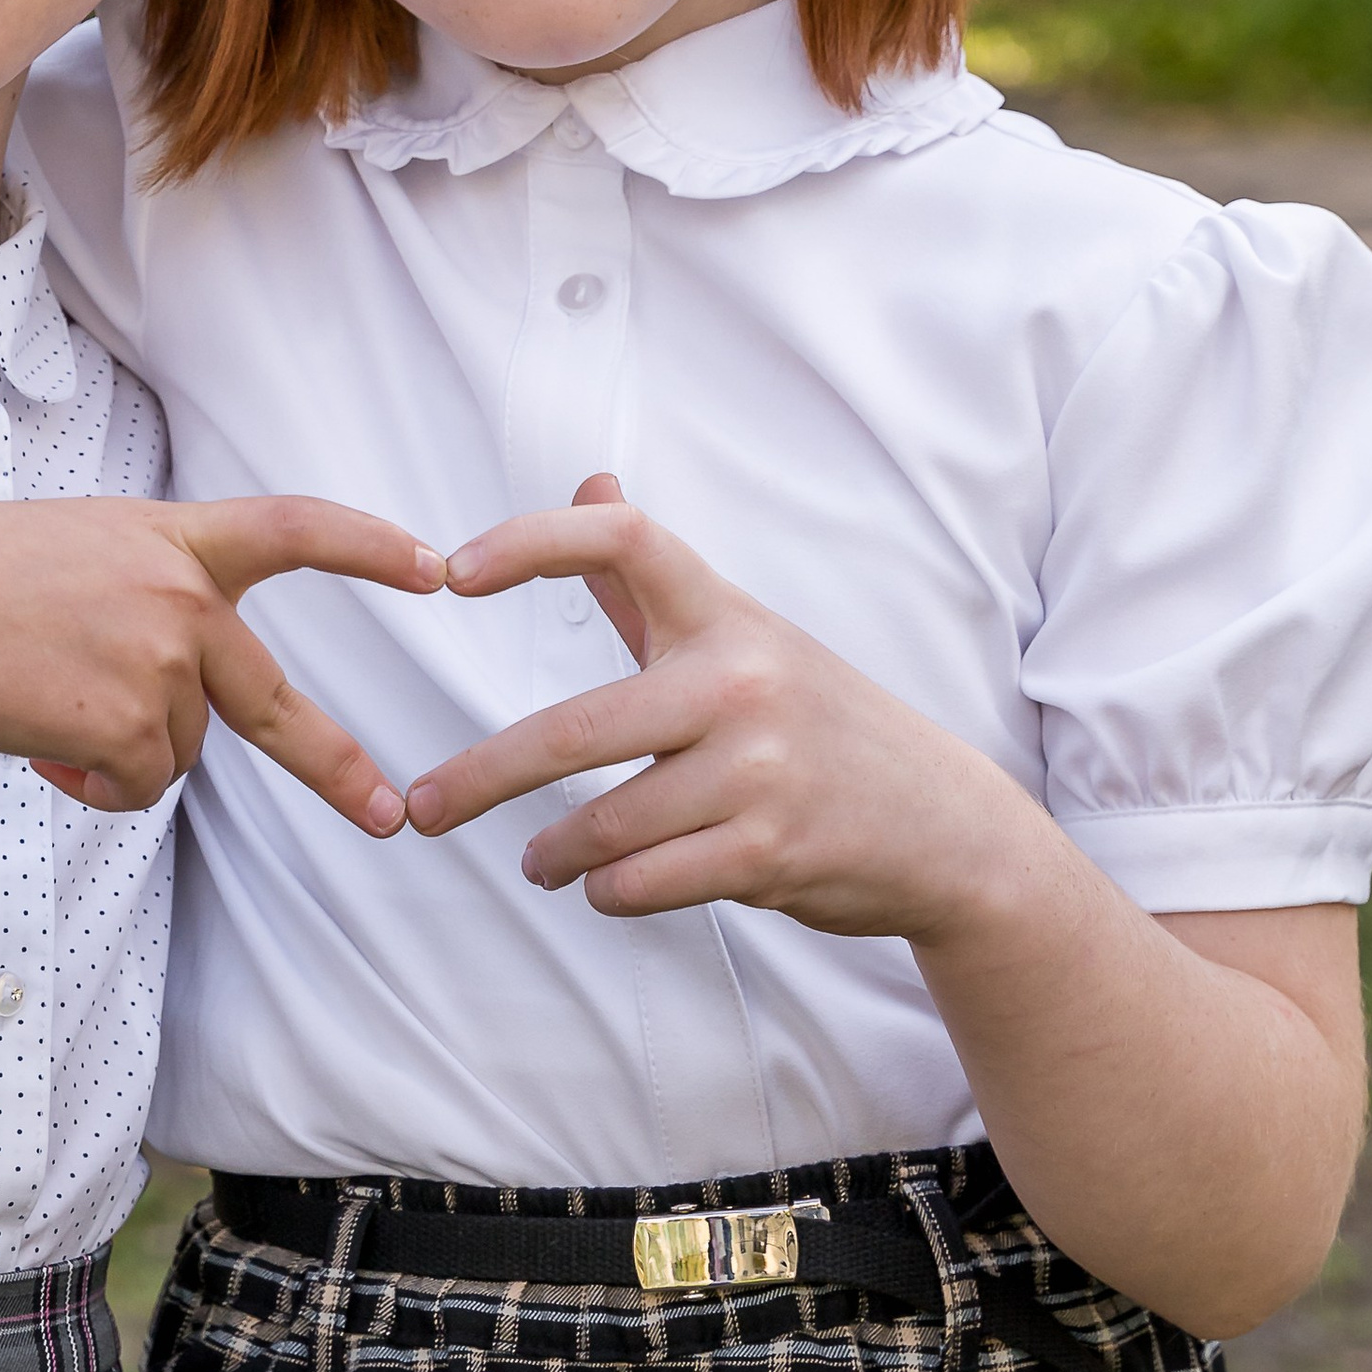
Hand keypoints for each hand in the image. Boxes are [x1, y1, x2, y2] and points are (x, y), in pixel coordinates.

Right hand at [0, 494, 444, 832]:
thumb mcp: (71, 549)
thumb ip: (139, 591)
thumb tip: (168, 690)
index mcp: (168, 539)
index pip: (292, 528)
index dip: (369, 547)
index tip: (437, 568)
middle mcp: (180, 598)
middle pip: (273, 700)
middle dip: (334, 765)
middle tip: (389, 816)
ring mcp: (160, 663)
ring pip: (174, 752)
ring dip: (115, 754)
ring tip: (36, 705)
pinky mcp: (129, 727)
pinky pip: (135, 789)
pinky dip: (90, 786)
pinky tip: (35, 742)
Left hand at [403, 474, 1024, 933]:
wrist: (945, 828)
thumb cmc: (822, 725)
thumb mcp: (748, 640)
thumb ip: (653, 583)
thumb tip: (591, 480)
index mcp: (728, 617)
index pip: (624, 542)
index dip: (532, 542)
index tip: (451, 572)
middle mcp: (741, 683)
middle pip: (573, 731)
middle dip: (480, 778)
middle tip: (426, 806)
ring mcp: (759, 771)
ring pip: (604, 826)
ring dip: (553, 855)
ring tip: (539, 862)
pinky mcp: (769, 854)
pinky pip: (642, 882)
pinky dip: (608, 891)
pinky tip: (607, 884)